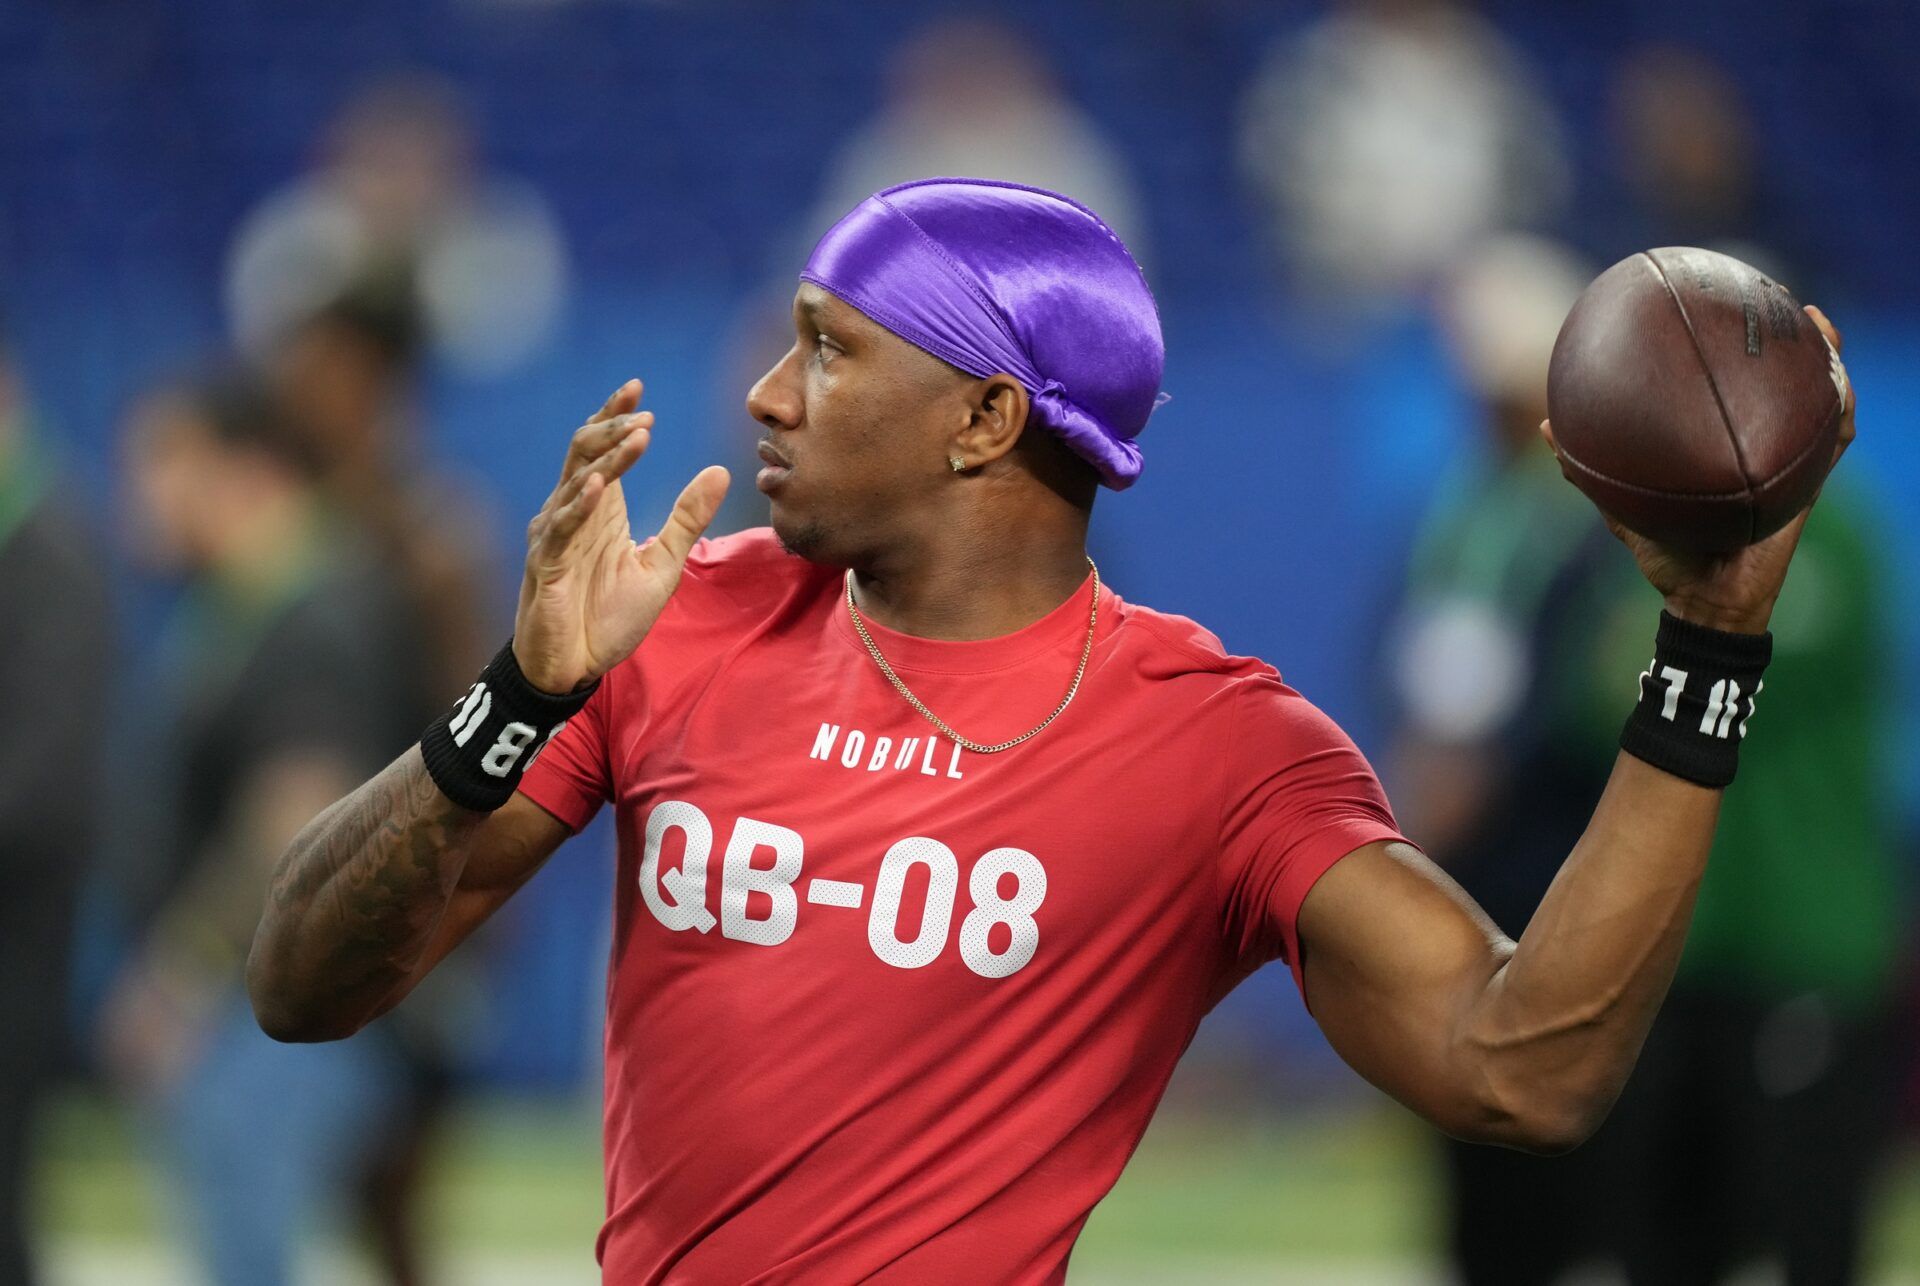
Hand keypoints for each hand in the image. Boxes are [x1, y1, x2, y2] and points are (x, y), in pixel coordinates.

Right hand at [515, 380, 729, 692]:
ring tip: (637, 437)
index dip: (616, 417)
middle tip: (645, 412)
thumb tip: (721, 471)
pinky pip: (561, 527)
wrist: (575, 667)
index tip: (639, 389)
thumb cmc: (609, 617)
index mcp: (599, 509)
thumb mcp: (663, 563)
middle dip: (613, 427)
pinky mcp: (547, 565)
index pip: (602, 448)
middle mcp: (571, 512)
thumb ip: (688, 518)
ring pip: (575, 482)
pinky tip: (598, 485)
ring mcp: (555, 536)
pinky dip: (579, 505)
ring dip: (607, 458)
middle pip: (583, 452)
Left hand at [1541, 305, 1855, 634]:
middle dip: (1788, 342)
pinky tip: (1838, 390)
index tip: (1722, 304)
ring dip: (1825, 363)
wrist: (1701, 597)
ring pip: (1818, 401)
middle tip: (1781, 302)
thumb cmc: (1665, 552)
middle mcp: (1755, 445)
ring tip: (1820, 329)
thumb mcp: (1621, 504)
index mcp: (1716, 445)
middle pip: (1780, 384)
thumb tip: (1546, 425)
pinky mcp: (1808, 485)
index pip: (1729, 389)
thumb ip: (1587, 467)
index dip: (1733, 350)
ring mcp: (1786, 462)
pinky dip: (1840, 413)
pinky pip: (1834, 442)